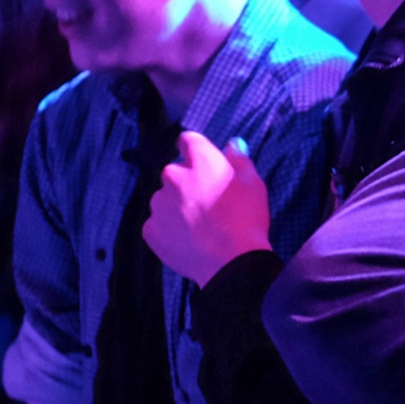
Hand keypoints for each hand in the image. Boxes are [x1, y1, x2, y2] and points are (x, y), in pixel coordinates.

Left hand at [143, 132, 271, 286]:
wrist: (231, 263)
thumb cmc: (247, 220)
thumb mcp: (253, 184)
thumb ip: (240, 160)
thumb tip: (232, 145)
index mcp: (199, 160)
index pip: (188, 140)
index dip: (196, 150)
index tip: (203, 162)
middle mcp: (173, 177)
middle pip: (175, 172)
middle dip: (187, 182)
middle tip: (208, 202)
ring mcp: (158, 204)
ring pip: (164, 199)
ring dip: (176, 206)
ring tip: (199, 226)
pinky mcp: (151, 230)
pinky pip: (157, 224)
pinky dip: (168, 229)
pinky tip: (188, 239)